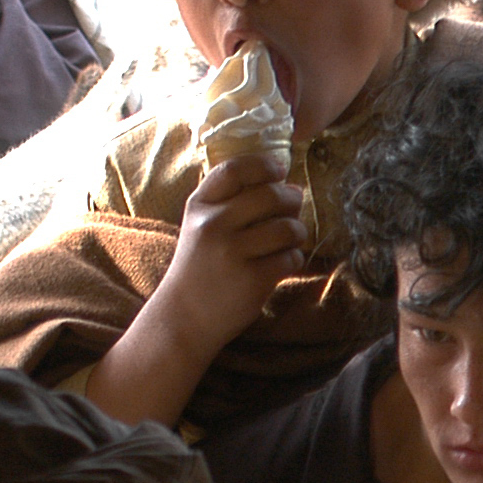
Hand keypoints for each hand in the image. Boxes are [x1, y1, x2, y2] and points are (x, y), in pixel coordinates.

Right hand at [159, 151, 308, 347]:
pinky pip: (291, 258)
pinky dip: (294, 259)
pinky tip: (283, 264)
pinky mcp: (252, 279)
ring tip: (291, 238)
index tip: (279, 170)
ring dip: (298, 232)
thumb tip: (289, 186)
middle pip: (270, 195)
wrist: (184, 317)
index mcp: (199, 206)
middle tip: (294, 207)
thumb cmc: (200, 268)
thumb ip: (231, 202)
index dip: (263, 165)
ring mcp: (232, 252)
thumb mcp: (200, 226)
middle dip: (291, 199)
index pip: (234, 169)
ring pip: (287, 227)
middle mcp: (213, 225)